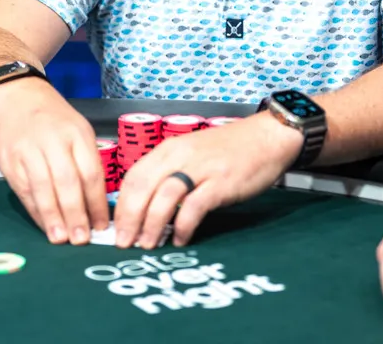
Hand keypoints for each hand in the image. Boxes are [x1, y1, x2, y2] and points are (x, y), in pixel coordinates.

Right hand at [0, 79, 108, 244]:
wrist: (18, 97)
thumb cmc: (55, 119)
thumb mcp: (79, 131)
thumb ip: (87, 163)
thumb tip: (97, 206)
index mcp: (77, 133)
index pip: (90, 172)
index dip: (97, 203)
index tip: (102, 225)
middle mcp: (52, 141)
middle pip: (67, 182)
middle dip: (75, 214)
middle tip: (81, 239)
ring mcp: (28, 150)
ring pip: (42, 188)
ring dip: (53, 217)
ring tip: (61, 238)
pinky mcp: (9, 160)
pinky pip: (23, 190)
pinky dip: (35, 210)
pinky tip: (44, 224)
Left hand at [113, 113, 301, 249]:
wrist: (267, 136)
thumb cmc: (229, 150)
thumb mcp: (191, 154)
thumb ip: (170, 174)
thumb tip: (146, 207)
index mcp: (168, 149)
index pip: (133, 177)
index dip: (121, 205)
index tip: (115, 228)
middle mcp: (180, 156)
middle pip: (142, 188)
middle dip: (129, 219)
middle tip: (123, 243)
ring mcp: (201, 169)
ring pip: (163, 198)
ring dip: (151, 225)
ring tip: (147, 245)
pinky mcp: (221, 182)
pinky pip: (194, 207)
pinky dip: (183, 226)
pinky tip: (180, 240)